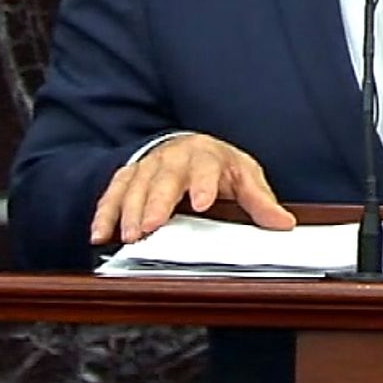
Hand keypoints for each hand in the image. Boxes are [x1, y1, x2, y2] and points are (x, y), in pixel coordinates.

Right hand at [90, 134, 296, 245]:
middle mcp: (174, 157)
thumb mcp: (244, 177)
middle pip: (163, 178)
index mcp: (206, 156)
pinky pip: (113, 192)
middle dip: (155, 203)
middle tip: (148, 227)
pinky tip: (99, 234)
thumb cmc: (218, 166)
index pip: (205, 168)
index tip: (202, 203)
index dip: (203, 185)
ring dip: (127, 211)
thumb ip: (260, 201)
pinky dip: (104, 212)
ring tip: (126, 236)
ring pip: (134, 185)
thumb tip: (283, 223)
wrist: (189, 146)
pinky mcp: (130, 176)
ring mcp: (149, 166)